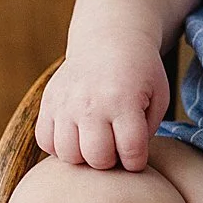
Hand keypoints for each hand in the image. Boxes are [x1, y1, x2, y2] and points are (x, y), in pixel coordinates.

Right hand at [35, 27, 170, 170]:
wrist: (109, 40)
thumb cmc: (139, 73)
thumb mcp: (158, 97)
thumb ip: (146, 133)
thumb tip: (125, 163)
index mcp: (123, 101)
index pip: (130, 153)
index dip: (136, 162)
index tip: (136, 154)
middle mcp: (91, 104)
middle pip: (97, 159)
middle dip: (110, 161)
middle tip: (115, 148)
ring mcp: (65, 103)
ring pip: (68, 155)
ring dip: (84, 156)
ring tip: (96, 143)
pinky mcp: (48, 102)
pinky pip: (45, 141)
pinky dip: (59, 146)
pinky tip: (76, 136)